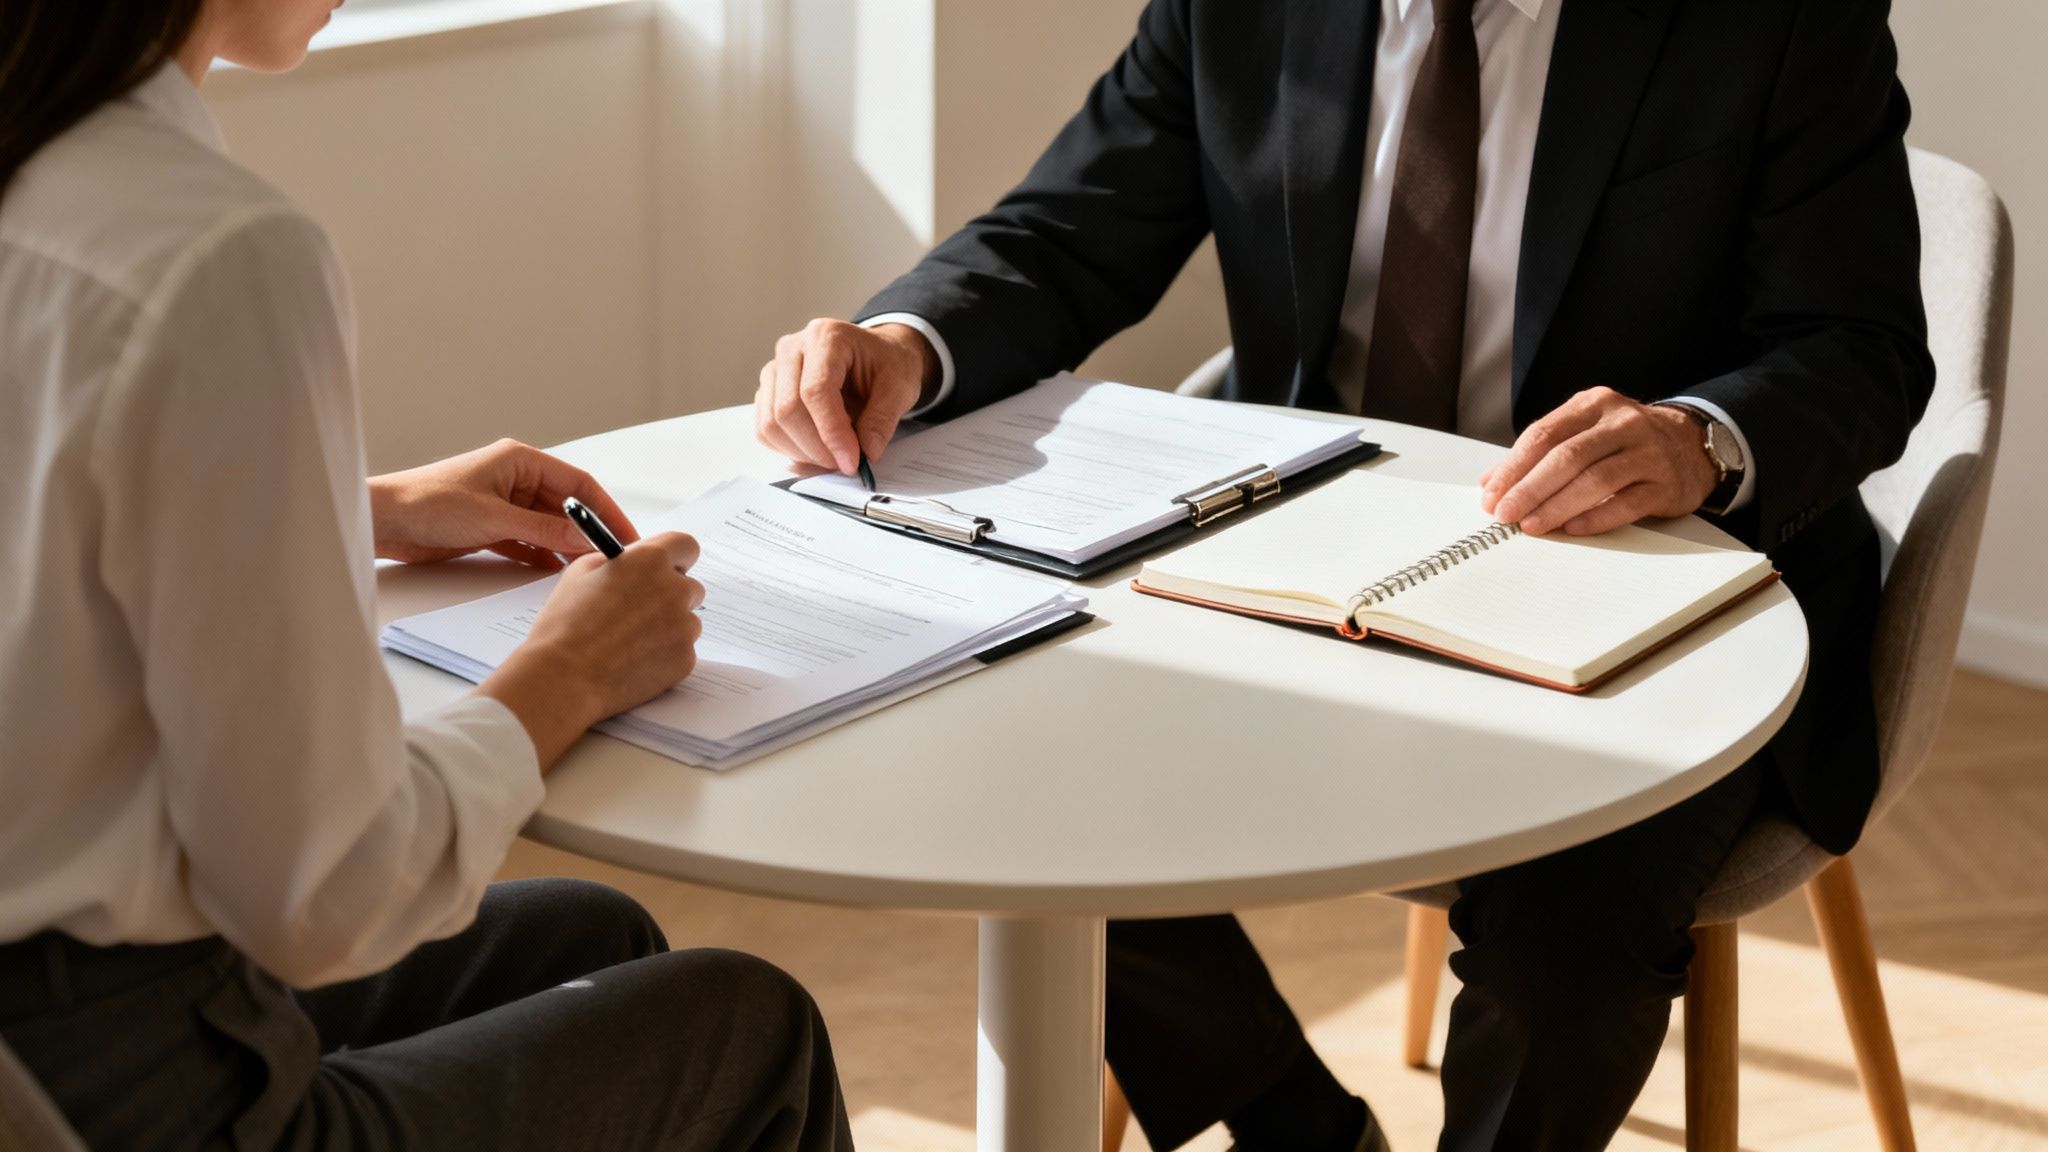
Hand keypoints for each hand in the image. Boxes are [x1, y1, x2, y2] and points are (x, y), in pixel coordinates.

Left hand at [368, 439, 638, 568]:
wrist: (382, 521)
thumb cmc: (427, 503)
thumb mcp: (494, 518)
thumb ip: (543, 529)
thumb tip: (585, 539)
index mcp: (520, 460)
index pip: (578, 484)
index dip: (605, 510)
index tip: (625, 536)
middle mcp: (515, 479)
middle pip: (565, 506)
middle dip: (587, 532)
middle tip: (610, 559)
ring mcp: (502, 504)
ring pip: (547, 526)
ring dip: (564, 546)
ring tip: (586, 570)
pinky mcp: (490, 527)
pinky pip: (527, 541)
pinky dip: (541, 555)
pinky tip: (554, 571)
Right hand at [479, 532, 704, 768]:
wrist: (564, 678)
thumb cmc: (565, 625)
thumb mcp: (581, 572)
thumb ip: (619, 560)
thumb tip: (635, 562)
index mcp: (650, 561)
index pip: (685, 546)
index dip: (675, 558)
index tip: (666, 567)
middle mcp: (675, 590)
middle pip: (690, 586)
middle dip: (671, 595)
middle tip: (641, 610)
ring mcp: (684, 626)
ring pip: (688, 621)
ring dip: (669, 626)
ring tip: (630, 640)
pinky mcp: (685, 659)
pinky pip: (682, 650)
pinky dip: (665, 654)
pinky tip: (633, 660)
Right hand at [755, 320, 937, 474]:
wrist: (877, 355)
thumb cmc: (886, 364)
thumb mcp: (900, 386)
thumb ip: (883, 418)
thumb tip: (866, 452)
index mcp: (826, 337)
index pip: (815, 391)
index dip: (832, 433)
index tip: (852, 461)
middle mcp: (792, 348)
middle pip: (787, 410)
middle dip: (817, 448)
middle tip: (845, 464)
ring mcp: (775, 369)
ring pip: (771, 423)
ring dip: (802, 452)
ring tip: (833, 456)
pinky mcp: (769, 390)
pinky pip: (765, 430)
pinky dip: (789, 448)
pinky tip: (816, 449)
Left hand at [1479, 387, 1718, 535]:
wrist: (1692, 445)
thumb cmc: (1625, 442)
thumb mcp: (1583, 433)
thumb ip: (1538, 454)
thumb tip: (1490, 483)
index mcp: (1593, 404)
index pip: (1544, 434)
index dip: (1513, 467)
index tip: (1491, 495)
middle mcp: (1622, 423)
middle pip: (1567, 456)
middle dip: (1530, 488)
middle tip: (1506, 514)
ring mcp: (1648, 451)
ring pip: (1596, 479)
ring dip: (1558, 506)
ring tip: (1532, 525)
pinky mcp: (1666, 483)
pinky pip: (1627, 502)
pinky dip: (1596, 517)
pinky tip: (1572, 529)